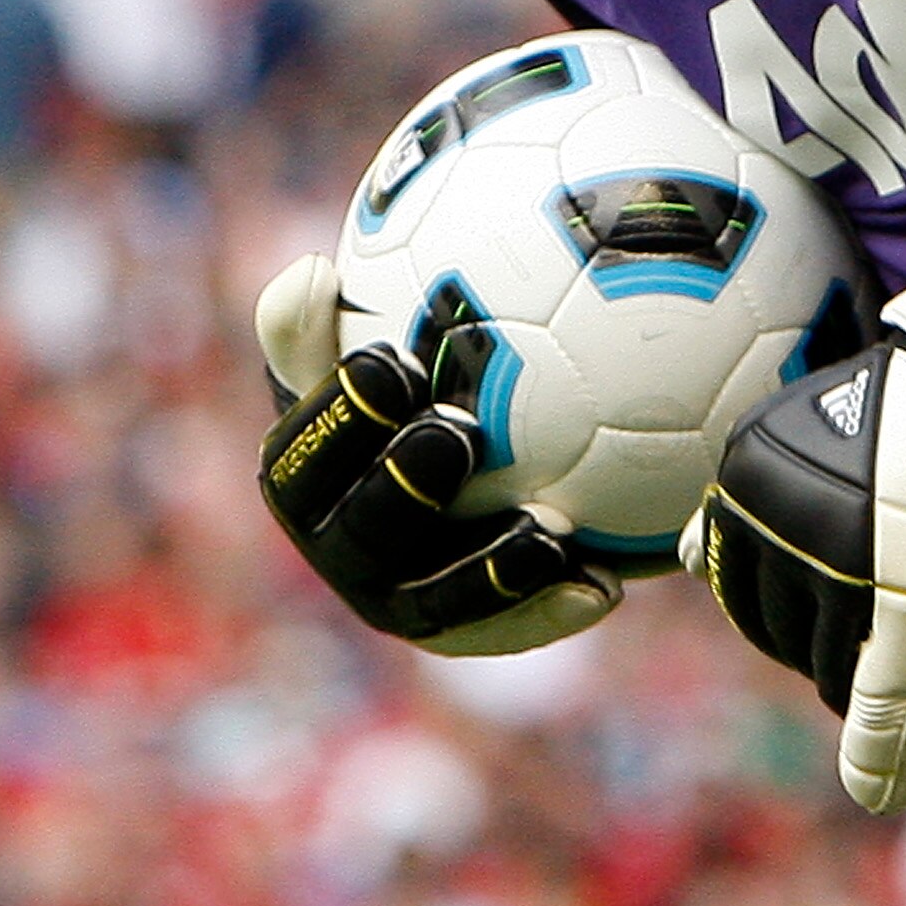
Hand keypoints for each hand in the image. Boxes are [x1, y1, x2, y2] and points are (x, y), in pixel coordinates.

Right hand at [254, 253, 619, 655]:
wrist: (473, 455)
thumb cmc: (408, 377)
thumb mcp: (363, 340)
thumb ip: (324, 318)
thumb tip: (307, 274)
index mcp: (302, 484)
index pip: (298, 460)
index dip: (336, 418)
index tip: (390, 361)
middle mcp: (344, 553)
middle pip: (362, 538)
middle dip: (401, 488)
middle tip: (456, 433)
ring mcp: (407, 601)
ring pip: (439, 605)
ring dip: (490, 571)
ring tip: (550, 529)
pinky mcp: (474, 630)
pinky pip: (512, 628)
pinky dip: (552, 609)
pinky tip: (606, 581)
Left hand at [683, 222, 905, 811]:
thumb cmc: (893, 405)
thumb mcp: (790, 437)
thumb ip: (742, 508)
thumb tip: (684, 559)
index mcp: (741, 491)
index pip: (738, 589)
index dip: (783, 613)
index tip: (824, 614)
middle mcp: (778, 532)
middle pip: (784, 638)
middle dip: (825, 652)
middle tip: (874, 644)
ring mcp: (844, 570)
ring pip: (834, 673)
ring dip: (860, 705)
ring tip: (896, 726)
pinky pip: (883, 695)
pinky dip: (882, 752)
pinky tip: (879, 795)